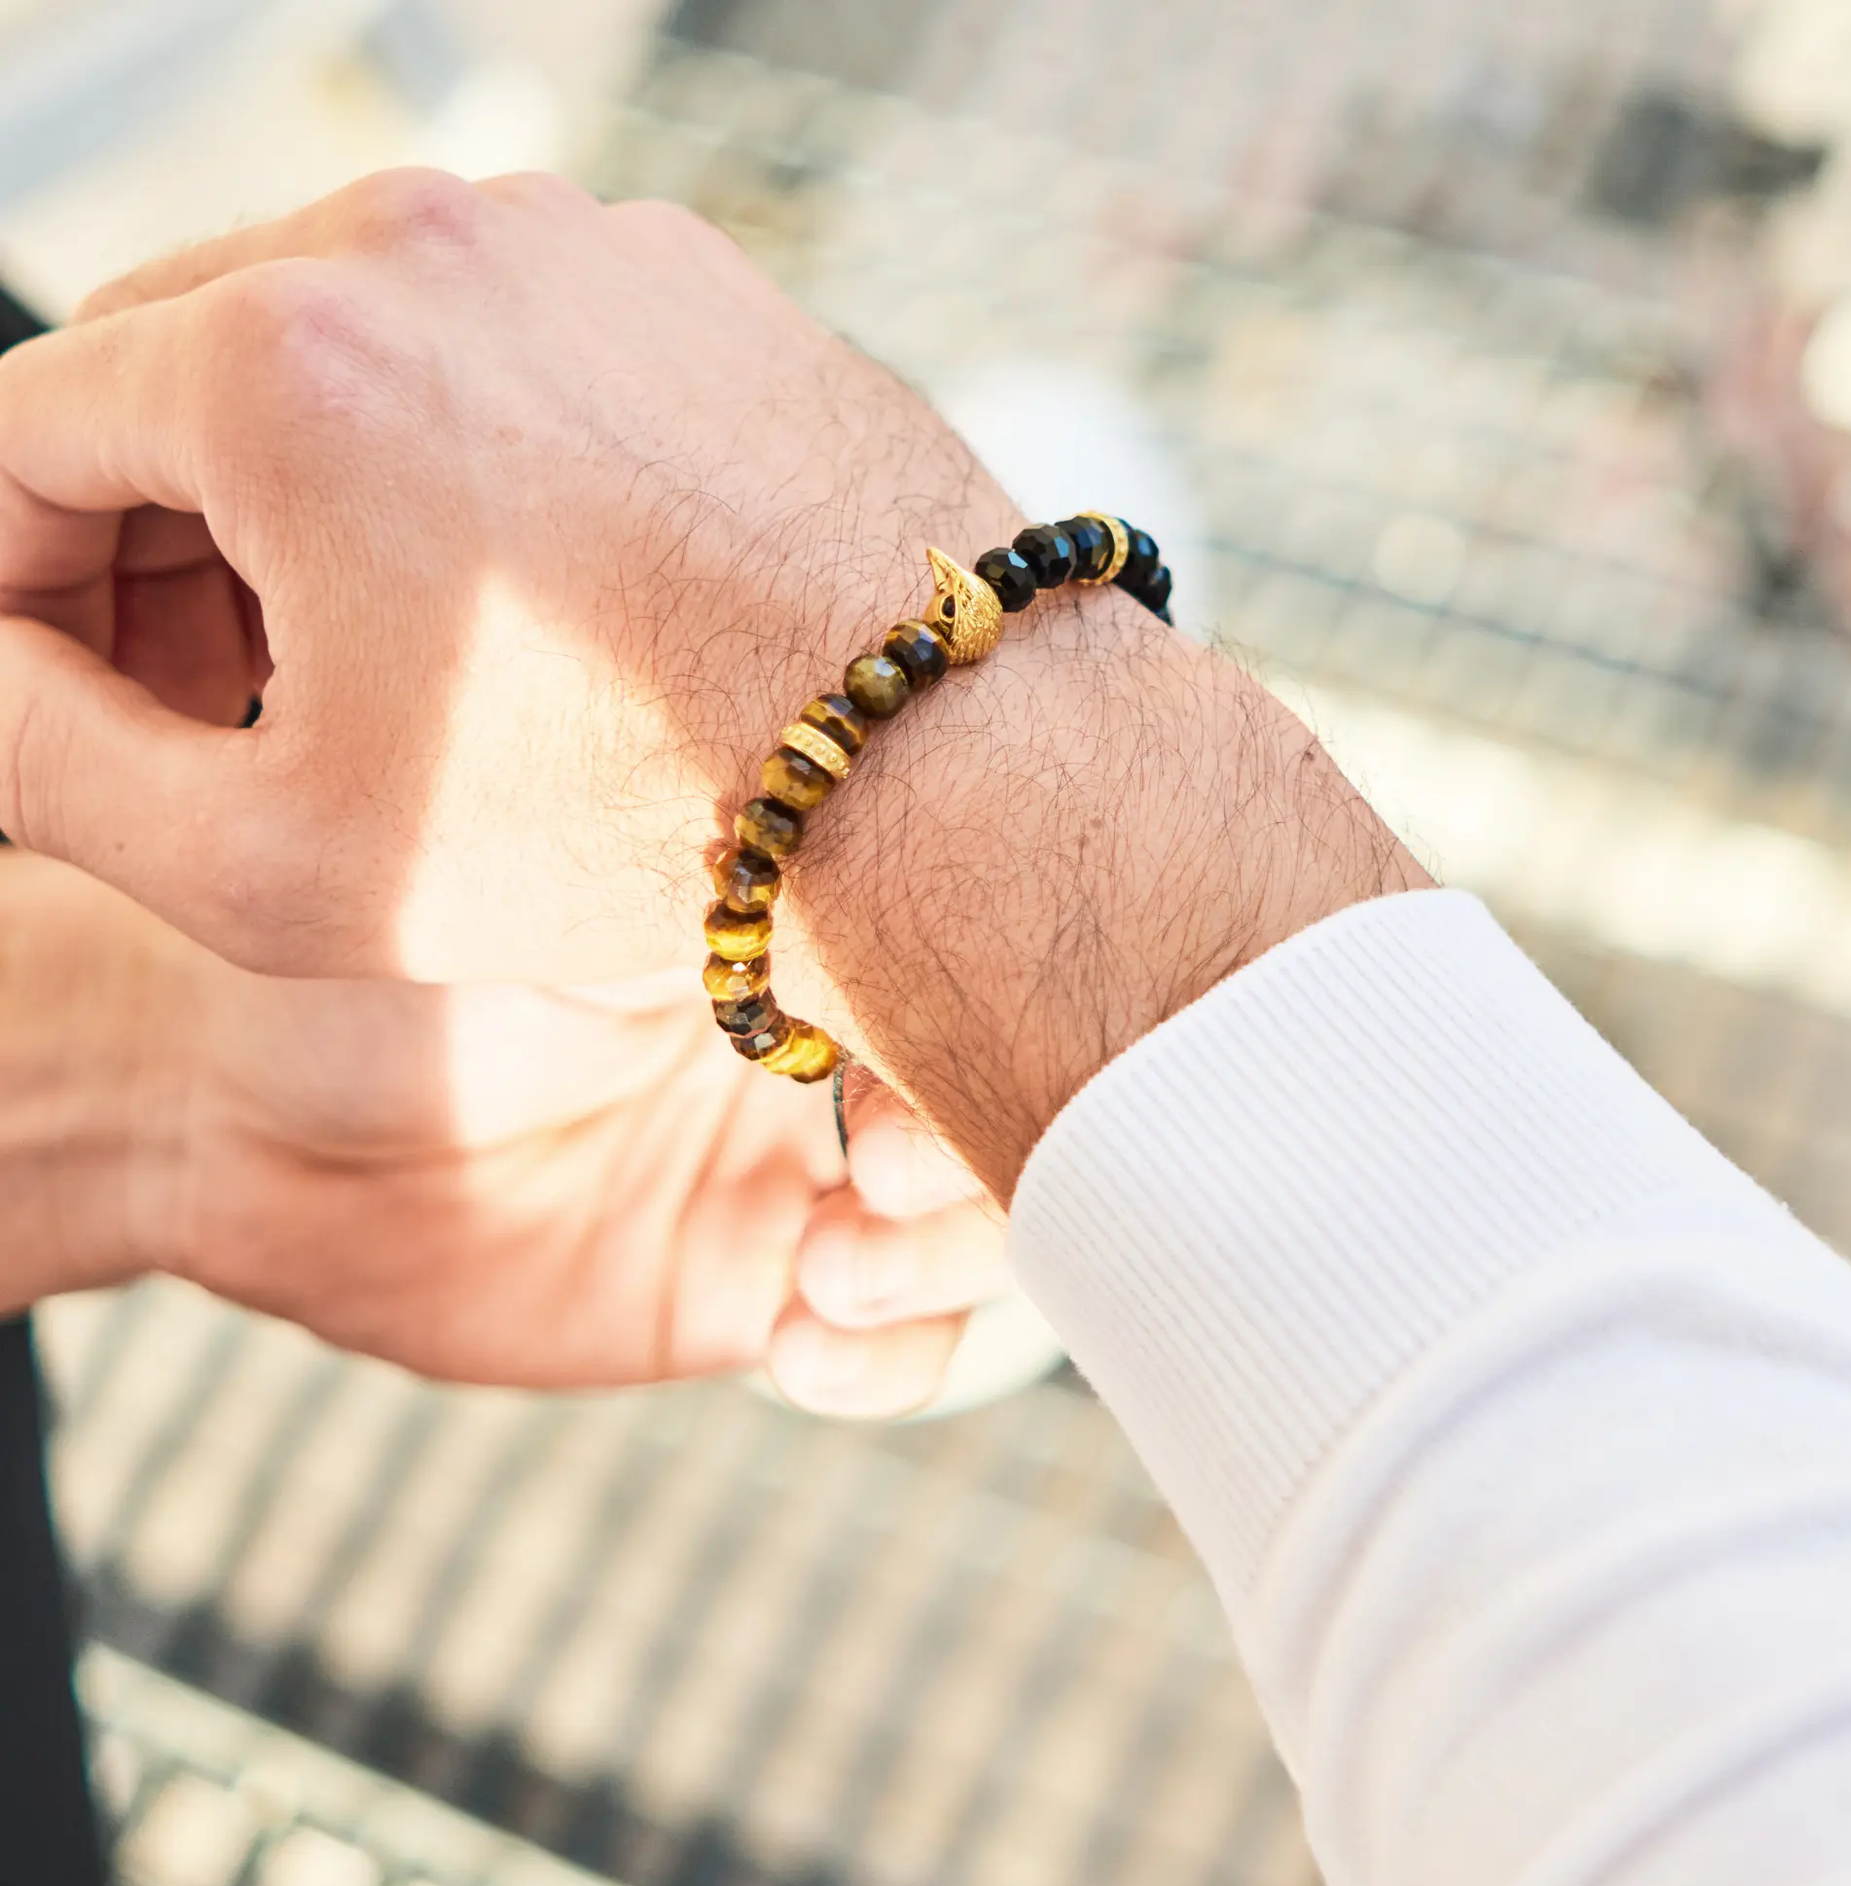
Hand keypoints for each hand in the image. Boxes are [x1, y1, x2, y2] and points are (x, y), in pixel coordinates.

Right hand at [0, 168, 1423, 1196]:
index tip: (68, 694)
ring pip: (341, 340)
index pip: (25, 437)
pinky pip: (498, 340)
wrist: (937, 771)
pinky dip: (448, 445)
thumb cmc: (635, 828)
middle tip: (192, 695)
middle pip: (176, 366)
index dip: (12, 589)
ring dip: (292, 486)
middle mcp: (426, 239)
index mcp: (286, 352)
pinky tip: (491, 588)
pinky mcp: (687, 279)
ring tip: (343, 660)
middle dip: (143, 534)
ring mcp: (577, 242)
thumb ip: (46, 762)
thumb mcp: (280, 860)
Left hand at [0, 849, 1007, 1413]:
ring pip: (985, 1224)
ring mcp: (798, 1165)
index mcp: (807, 909)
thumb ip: (717, 844)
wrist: (228, 1097)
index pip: (994, 952)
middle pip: (1020, 1091)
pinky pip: (891, 1348)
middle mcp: (829, 1029)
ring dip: (949, 1257)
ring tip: (832, 1261)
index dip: (1006, 1002)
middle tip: (879, 1161)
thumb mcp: (555, 859)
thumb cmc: (372, 937)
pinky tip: (804, 1341)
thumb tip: (869, 785)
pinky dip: (893, 1360)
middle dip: (995, 1145)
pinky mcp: (751, 1287)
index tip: (954, 1034)